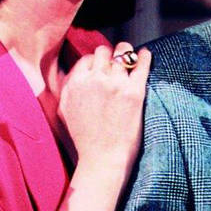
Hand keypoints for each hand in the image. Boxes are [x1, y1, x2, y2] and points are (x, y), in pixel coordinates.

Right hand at [59, 42, 149, 175]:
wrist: (102, 158)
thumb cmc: (84, 139)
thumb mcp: (64, 111)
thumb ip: (68, 89)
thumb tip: (75, 75)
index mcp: (75, 84)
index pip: (88, 58)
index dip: (97, 62)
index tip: (104, 67)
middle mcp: (94, 80)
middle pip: (105, 52)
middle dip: (112, 55)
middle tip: (119, 60)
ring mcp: (115, 84)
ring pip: (123, 53)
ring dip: (128, 53)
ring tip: (132, 56)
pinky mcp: (134, 92)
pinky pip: (141, 65)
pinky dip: (145, 57)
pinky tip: (146, 55)